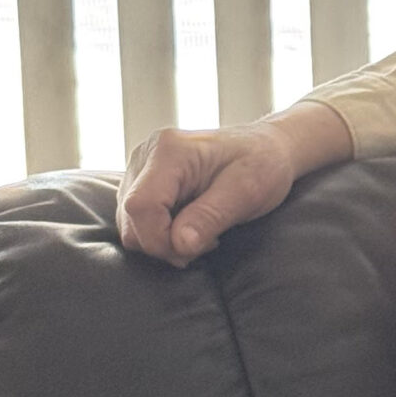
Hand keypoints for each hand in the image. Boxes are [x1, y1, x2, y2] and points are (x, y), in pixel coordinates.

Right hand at [117, 105, 353, 263]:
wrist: (266, 148)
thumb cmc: (262, 164)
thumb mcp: (247, 192)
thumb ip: (211, 217)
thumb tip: (179, 245)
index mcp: (170, 150)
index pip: (140, 206)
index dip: (161, 239)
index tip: (197, 248)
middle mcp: (146, 154)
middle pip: (130, 218)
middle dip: (164, 243)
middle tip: (207, 242)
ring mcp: (140, 167)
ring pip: (130, 223)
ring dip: (163, 240)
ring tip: (202, 232)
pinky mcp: (141, 180)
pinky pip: (136, 219)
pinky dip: (160, 232)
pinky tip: (190, 226)